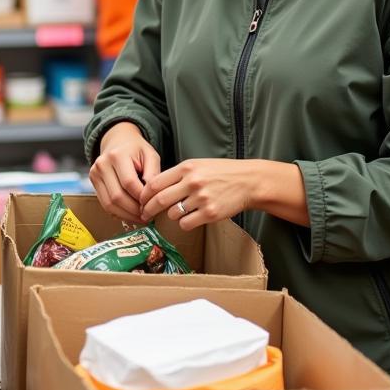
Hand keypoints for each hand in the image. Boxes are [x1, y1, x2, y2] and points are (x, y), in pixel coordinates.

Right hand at [89, 122, 160, 223]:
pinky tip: (130, 214)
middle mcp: (102, 164)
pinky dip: (118, 213)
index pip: (129, 183)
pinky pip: (104, 204)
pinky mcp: (93, 181)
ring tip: (140, 218)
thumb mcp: (151, 156)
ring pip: (109, 204)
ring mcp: (95, 173)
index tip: (153, 205)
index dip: (142, 198)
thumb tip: (152, 197)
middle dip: (134, 211)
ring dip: (126, 215)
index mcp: (117, 155)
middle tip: (148, 216)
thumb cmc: (137, 149)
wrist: (118, 140)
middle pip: (117, 196)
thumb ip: (154, 175)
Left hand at [139, 158, 258, 229]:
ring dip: (171, 216)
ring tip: (181, 211)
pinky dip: (184, 224)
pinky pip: (186, 224)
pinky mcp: (210, 213)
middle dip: (148, 210)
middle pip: (159, 200)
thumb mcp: (198, 165)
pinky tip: (191, 218)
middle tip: (144, 215)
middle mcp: (192, 182)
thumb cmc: (222, 173)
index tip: (140, 201)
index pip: (155, 183)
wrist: (249, 181)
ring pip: (172, 214)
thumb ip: (178, 174)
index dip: (144, 195)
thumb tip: (153, 187)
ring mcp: (201, 198)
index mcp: (186, 168)